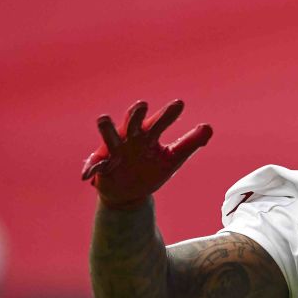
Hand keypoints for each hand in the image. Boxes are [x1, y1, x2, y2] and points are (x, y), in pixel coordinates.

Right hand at [82, 99, 212, 208]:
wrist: (130, 194)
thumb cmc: (150, 169)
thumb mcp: (172, 158)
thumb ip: (189, 143)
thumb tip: (208, 127)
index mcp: (148, 135)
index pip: (159, 122)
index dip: (168, 114)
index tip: (180, 104)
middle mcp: (130, 139)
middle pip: (133, 124)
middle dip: (136, 115)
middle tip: (142, 105)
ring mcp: (114, 151)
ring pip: (110, 138)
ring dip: (106, 129)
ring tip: (103, 119)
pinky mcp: (102, 167)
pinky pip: (95, 167)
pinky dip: (91, 168)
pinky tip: (88, 173)